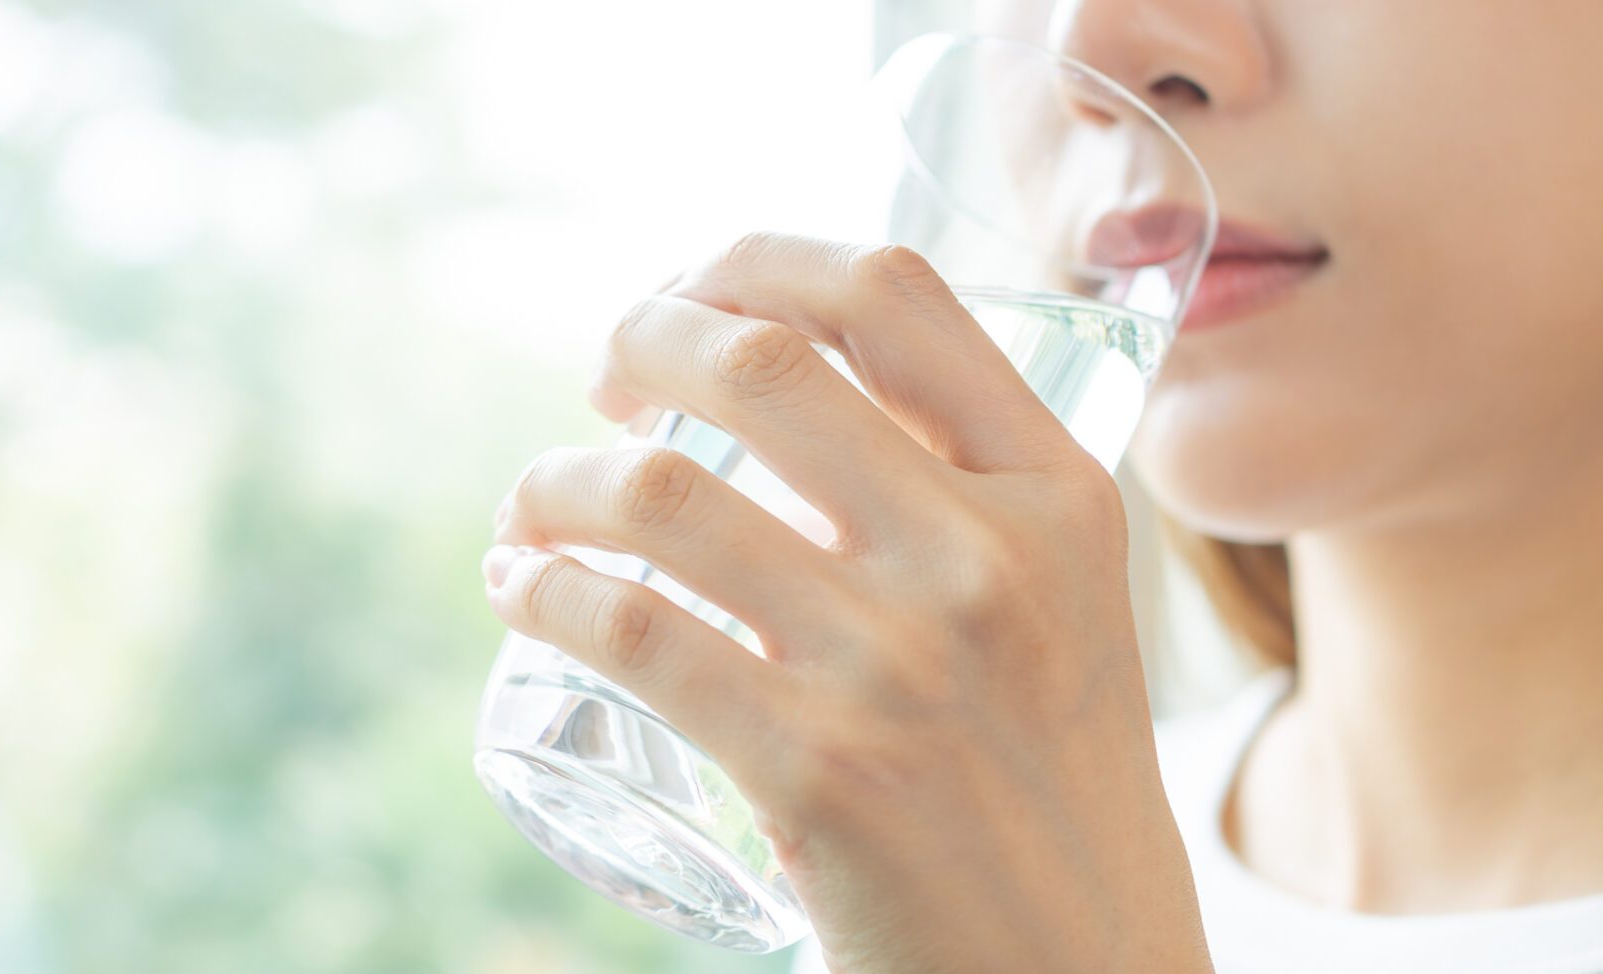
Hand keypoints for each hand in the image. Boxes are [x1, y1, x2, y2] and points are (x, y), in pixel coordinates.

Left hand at [484, 233, 1210, 972]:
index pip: (892, 293)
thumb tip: (796, 406)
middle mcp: (988, 558)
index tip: (691, 292)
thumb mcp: (1067, 609)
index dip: (754, 260)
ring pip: (661, 499)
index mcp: (1059, 495)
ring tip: (533, 508)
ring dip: (556, 481)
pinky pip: (631, 635)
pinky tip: (522, 589)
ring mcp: (898, 665)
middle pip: (757, 364)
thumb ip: (974, 504)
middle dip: (638, 342)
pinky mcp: (816, 771)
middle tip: (602, 386)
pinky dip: (544, 590)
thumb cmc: (1053, 789)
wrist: (1080, 972)